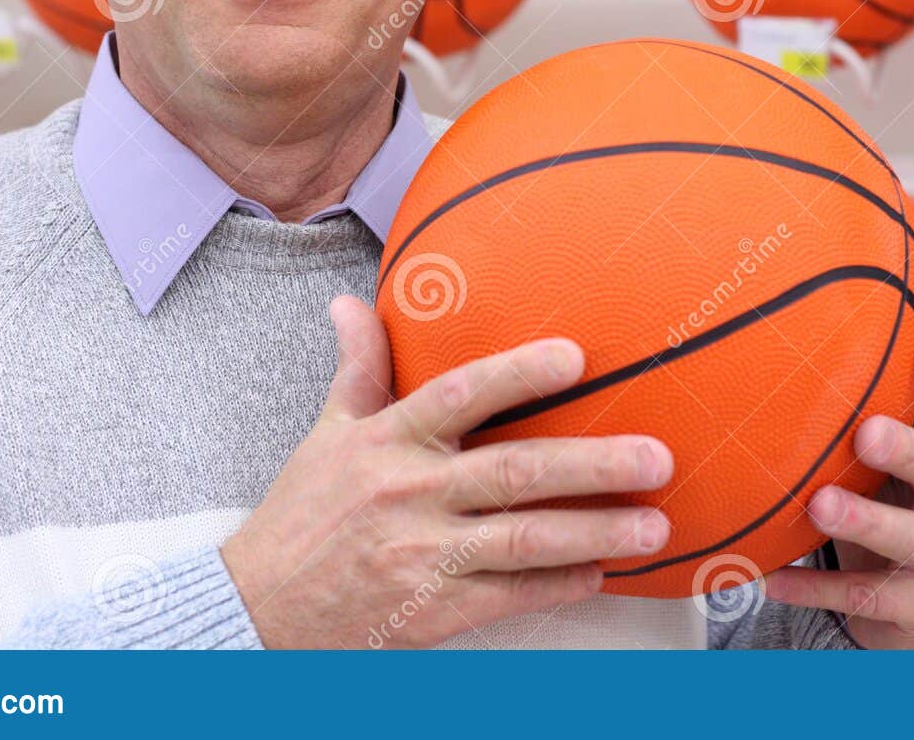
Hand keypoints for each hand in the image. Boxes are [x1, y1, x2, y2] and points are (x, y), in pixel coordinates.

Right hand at [219, 295, 673, 648]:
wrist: (256, 608)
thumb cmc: (303, 513)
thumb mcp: (328, 432)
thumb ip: (359, 367)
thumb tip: (349, 301)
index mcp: (387, 441)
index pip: (458, 396)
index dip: (518, 375)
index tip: (575, 357)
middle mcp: (408, 494)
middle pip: (512, 472)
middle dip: (592, 465)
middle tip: (657, 456)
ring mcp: (422, 556)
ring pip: (523, 541)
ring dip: (594, 532)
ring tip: (654, 527)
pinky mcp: (431, 612)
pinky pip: (509, 596)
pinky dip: (559, 586)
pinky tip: (603, 573)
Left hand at [764, 332, 913, 648]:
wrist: (906, 602)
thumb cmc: (886, 501)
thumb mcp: (884, 456)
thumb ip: (869, 403)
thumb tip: (832, 309)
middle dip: (907, 450)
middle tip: (865, 434)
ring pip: (913, 539)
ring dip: (865, 520)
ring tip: (818, 506)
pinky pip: (871, 598)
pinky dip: (820, 588)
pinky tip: (774, 579)